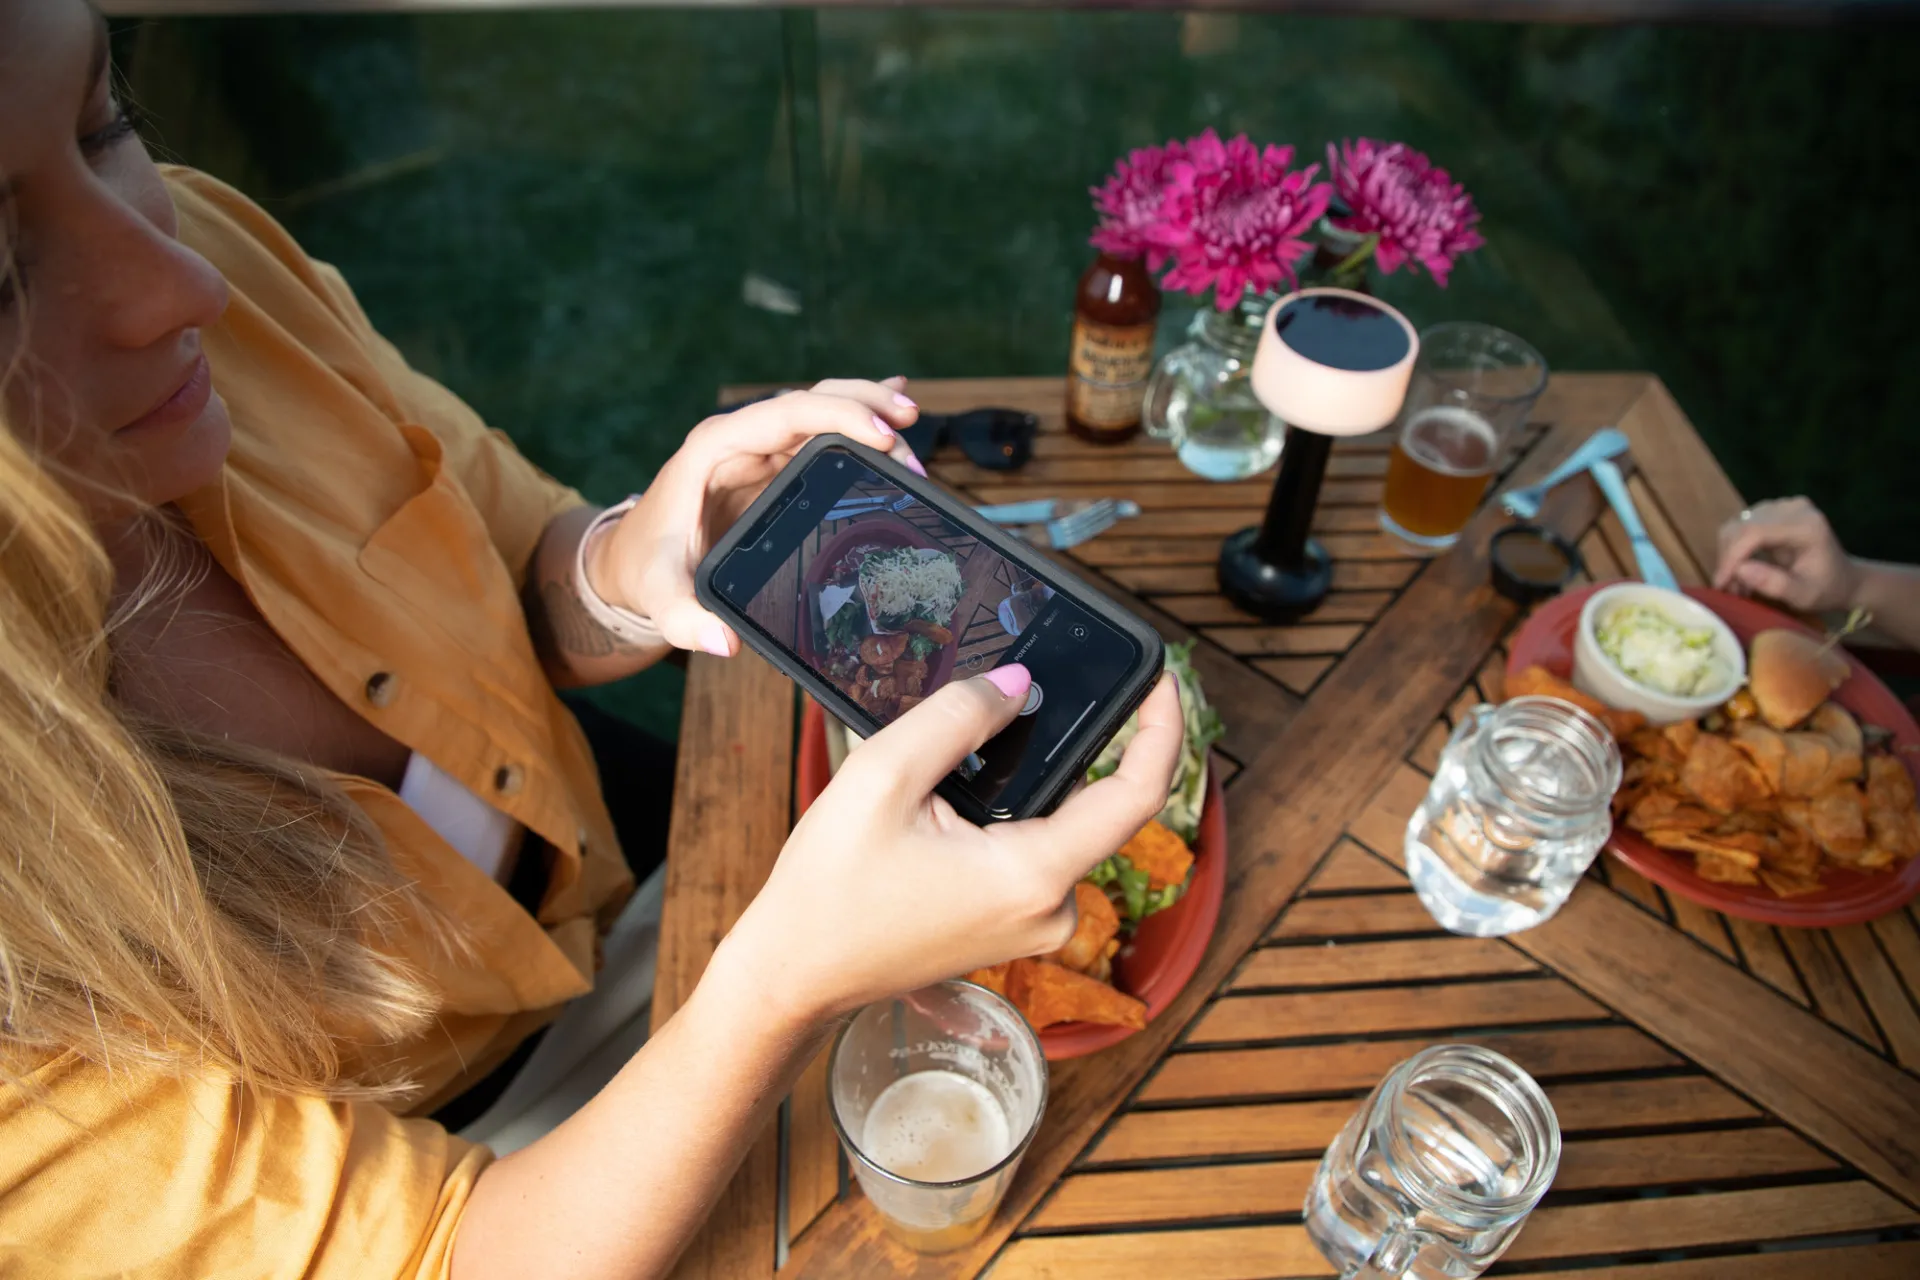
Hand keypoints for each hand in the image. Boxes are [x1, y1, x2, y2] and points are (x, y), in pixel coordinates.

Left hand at [590, 378, 923, 654]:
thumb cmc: (646, 568)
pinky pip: (821, 435)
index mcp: (714, 450)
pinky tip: (894, 418)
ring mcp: (760, 450)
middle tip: (908, 431)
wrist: (632, 560)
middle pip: (809, 400)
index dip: (835, 417)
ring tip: (912, 418)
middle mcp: (740, 439)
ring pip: (821, 410)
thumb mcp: (658, 594)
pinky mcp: (774, 468)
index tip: (882, 438)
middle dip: (862, 406)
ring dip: (868, 410)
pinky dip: (857, 423)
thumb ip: (683, 618)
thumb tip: (722, 642)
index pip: (781, 416)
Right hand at [717, 667, 1183, 1024]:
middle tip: (1064, 678)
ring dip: (1046, 773)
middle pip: (1104, 804)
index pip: (1139, 793)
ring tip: (1002, 721)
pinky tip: (975, 781)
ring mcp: (1033, 923)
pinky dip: (1024, 807)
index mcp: (1033, 875)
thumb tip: (1020, 682)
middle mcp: (1050, 909)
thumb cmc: (828, 888)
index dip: (1163, 727)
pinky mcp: (1011, 923)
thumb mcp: (882, 776)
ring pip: (1067, 824)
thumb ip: (958, 717)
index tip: (1162, 676)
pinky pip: (1040, 850)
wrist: (793, 973)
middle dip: (1091, 739)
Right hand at [1712, 496, 1859, 611]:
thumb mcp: (1804, 596)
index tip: (1721, 584)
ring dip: (1729, 555)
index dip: (1732, 556)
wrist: (1842, 578)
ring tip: (1736, 583)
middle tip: (1728, 589)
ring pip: (1736, 526)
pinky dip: (1734, 549)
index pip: (1755, 532)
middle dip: (1729, 559)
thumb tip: (1740, 570)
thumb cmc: (1826, 590)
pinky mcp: (1773, 510)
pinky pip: (1741, 526)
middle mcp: (1794, 508)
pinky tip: (1742, 570)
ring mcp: (1782, 506)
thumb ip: (1776, 585)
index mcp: (1807, 526)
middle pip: (1742, 527)